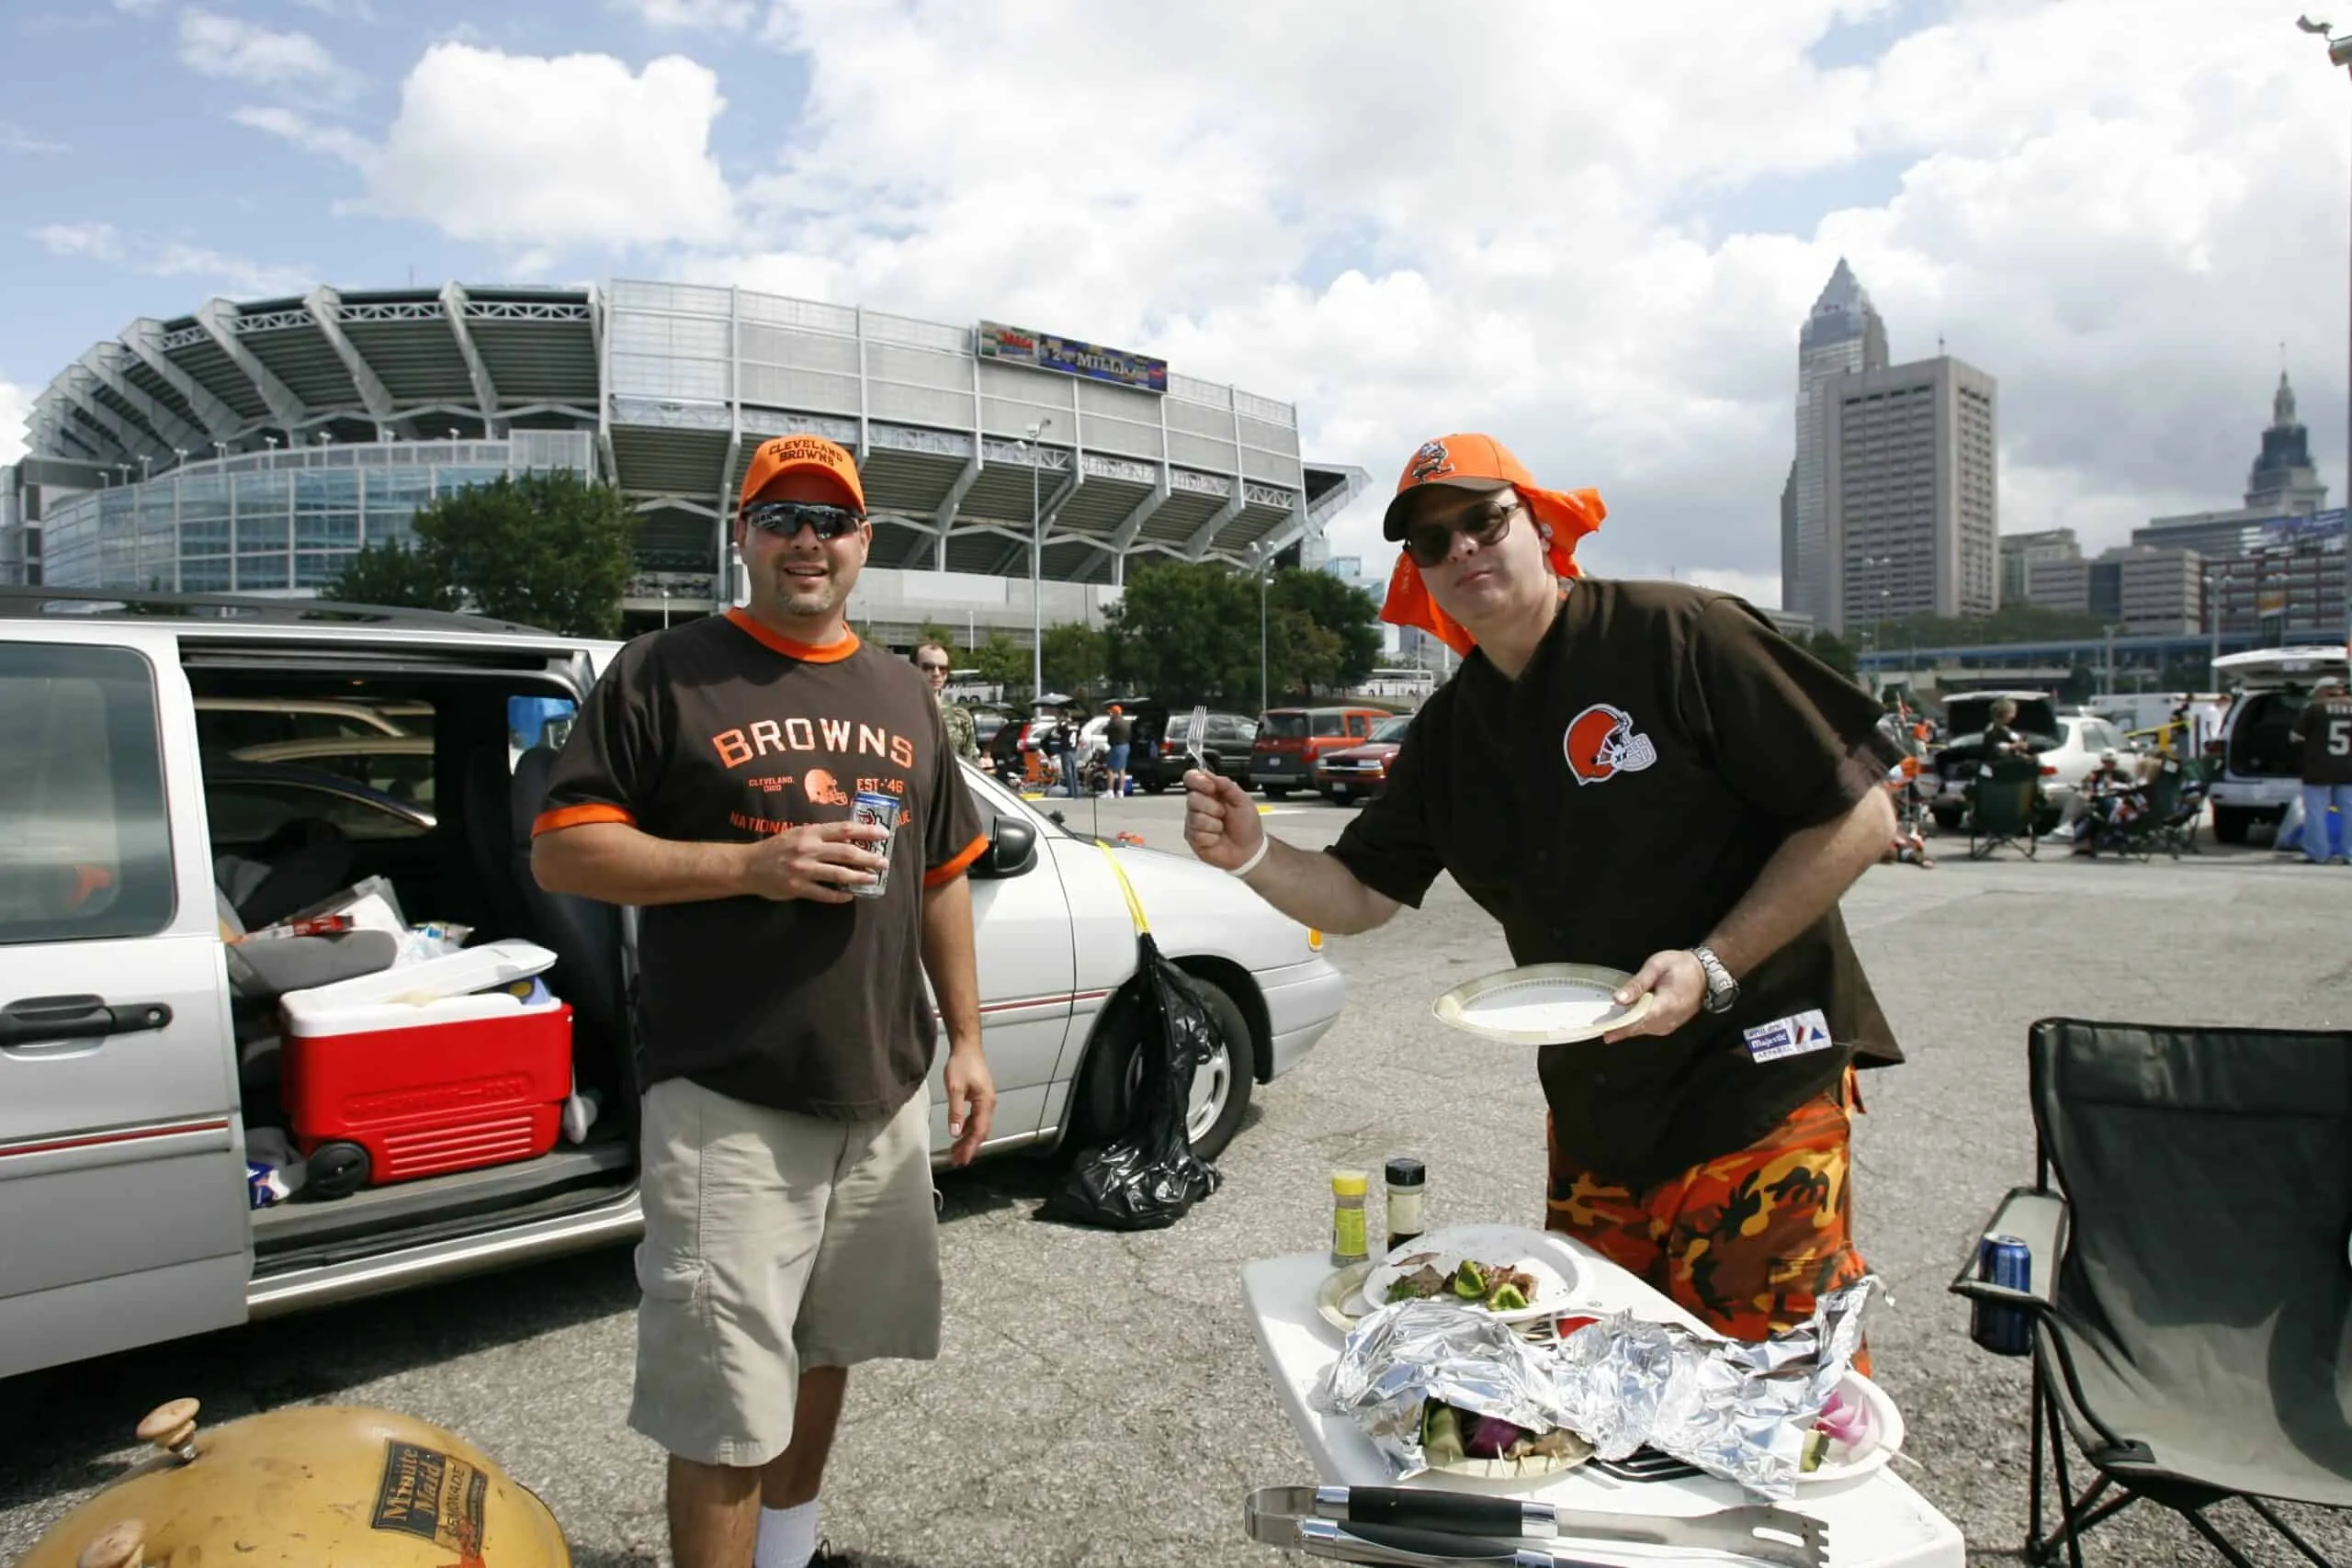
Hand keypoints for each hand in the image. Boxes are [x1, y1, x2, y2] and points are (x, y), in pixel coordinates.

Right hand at [739, 820, 889, 902]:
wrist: (749, 865)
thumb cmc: (777, 847)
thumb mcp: (798, 833)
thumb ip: (820, 835)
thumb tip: (850, 838)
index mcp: (811, 832)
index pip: (845, 829)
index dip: (867, 831)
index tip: (884, 834)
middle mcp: (809, 849)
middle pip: (847, 852)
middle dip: (869, 857)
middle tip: (884, 862)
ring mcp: (803, 869)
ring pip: (839, 874)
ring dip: (859, 877)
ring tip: (873, 879)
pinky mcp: (798, 888)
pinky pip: (824, 894)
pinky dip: (839, 896)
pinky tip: (850, 896)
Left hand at [943, 1043, 994, 1166]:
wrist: (967, 1047)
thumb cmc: (962, 1064)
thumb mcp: (955, 1089)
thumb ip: (955, 1112)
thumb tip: (955, 1133)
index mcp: (985, 1103)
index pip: (979, 1131)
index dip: (970, 1147)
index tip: (961, 1160)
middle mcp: (989, 1104)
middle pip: (981, 1131)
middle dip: (969, 1147)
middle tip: (957, 1161)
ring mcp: (986, 1101)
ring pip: (978, 1126)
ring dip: (968, 1139)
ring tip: (956, 1152)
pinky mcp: (981, 1097)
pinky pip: (976, 1118)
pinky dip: (968, 1129)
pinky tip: (960, 1133)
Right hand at [1182, 768, 1263, 871]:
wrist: (1250, 849)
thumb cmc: (1247, 825)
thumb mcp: (1242, 800)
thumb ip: (1226, 784)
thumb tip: (1208, 774)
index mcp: (1210, 793)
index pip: (1192, 779)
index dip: (1198, 781)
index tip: (1211, 788)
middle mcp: (1199, 806)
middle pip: (1192, 798)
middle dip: (1212, 807)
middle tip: (1223, 814)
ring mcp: (1194, 822)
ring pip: (1195, 818)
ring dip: (1214, 824)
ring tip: (1222, 828)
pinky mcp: (1193, 839)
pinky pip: (1197, 834)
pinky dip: (1212, 837)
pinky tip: (1217, 838)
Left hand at [1602, 949, 1707, 1042]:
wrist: (1705, 973)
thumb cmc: (1681, 965)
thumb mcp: (1656, 966)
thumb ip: (1637, 984)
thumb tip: (1618, 999)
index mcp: (1667, 1004)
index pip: (1640, 1020)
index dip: (1622, 1027)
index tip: (1605, 1033)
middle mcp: (1669, 1019)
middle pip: (1639, 1028)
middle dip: (1619, 1028)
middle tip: (1598, 1026)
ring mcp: (1670, 1024)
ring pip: (1643, 1030)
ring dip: (1626, 1027)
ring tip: (1607, 1022)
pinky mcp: (1669, 1025)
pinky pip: (1649, 1028)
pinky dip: (1636, 1024)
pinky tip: (1624, 1018)